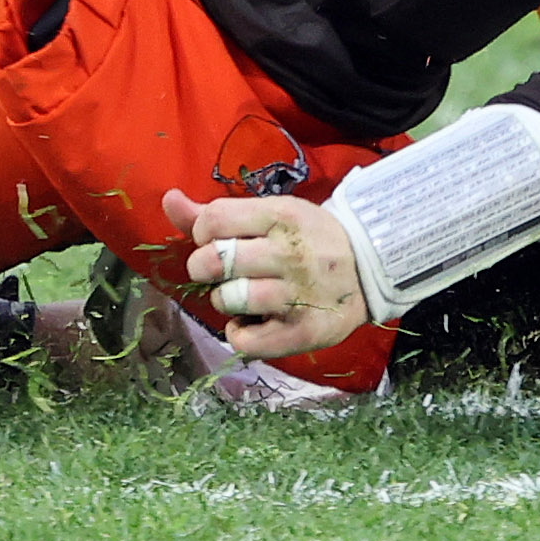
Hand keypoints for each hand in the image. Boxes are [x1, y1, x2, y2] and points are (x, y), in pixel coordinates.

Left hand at [162, 187, 369, 358]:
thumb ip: (217, 212)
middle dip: (205, 268)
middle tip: (223, 271)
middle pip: (214, 261)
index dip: (202, 232)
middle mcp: (289, 253)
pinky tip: (251, 322)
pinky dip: (239, 333)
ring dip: (225, 300)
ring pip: (229, 299)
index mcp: (280, 216)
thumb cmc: (310, 239)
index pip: (214, 220)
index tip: (216, 239)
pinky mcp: (303, 331)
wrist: (371, 268)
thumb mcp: (272, 214)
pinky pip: (246, 341)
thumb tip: (169, 199)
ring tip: (242, 296)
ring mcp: (297, 294)